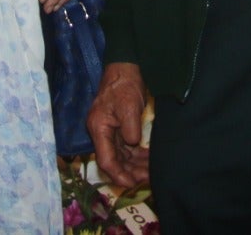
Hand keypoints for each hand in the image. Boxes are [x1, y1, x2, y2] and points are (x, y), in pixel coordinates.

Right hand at [88, 62, 150, 188]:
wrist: (125, 66)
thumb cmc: (125, 84)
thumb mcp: (129, 105)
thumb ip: (130, 129)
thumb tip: (132, 143)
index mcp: (99, 128)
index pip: (106, 159)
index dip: (118, 174)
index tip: (132, 183)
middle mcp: (101, 131)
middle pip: (113, 160)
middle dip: (129, 171)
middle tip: (148, 178)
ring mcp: (110, 130)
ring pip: (121, 155)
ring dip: (135, 165)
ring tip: (151, 171)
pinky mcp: (118, 127)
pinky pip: (126, 147)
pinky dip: (136, 155)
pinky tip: (149, 160)